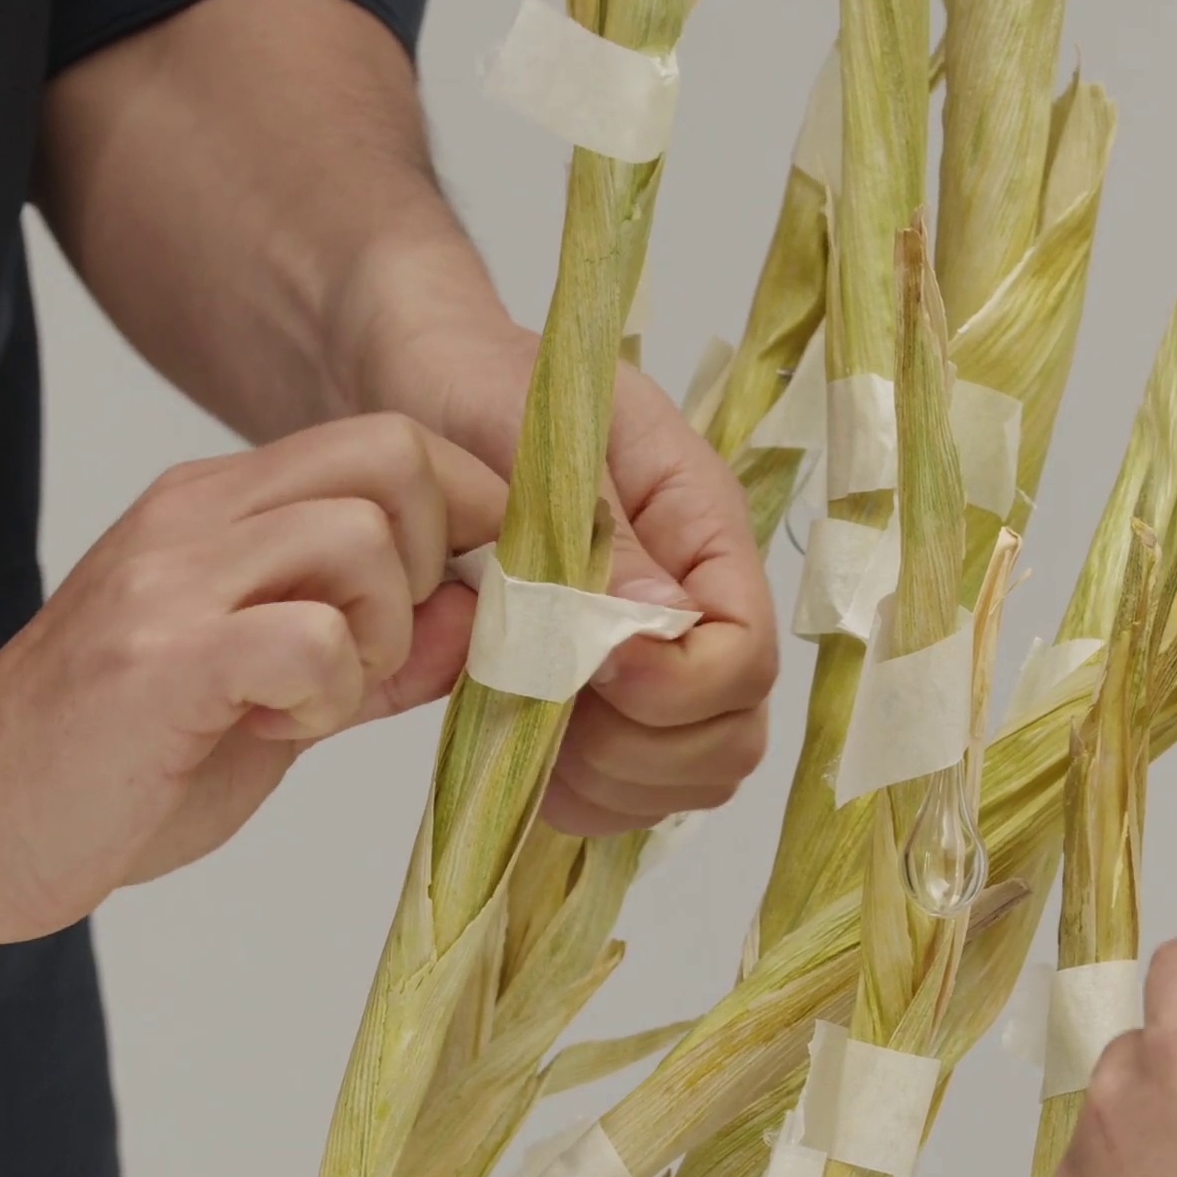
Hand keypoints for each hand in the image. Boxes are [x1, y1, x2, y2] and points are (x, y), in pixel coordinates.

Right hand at [0, 414, 503, 942]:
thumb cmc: (114, 764)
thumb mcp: (275, 697)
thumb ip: (376, 651)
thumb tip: (481, 614)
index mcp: (218, 506)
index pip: (390, 441)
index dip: (464, 515)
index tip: (465, 603)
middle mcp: (194, 515)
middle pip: (393, 458)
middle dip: (436, 563)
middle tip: (384, 657)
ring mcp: (172, 580)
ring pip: (362, 536)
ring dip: (382, 634)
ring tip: (319, 701)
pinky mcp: (160, 656)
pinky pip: (312, 635)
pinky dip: (331, 692)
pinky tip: (278, 729)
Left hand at [352, 314, 777, 834]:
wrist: (429, 381)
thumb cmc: (482, 387)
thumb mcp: (538, 436)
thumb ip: (599, 530)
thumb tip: (660, 624)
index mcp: (702, 525)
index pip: (747, 651)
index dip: (674, 685)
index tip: (585, 663)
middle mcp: (698, 601)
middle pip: (733, 733)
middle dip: (642, 747)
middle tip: (546, 703)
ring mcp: (661, 658)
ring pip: (693, 775)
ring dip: (610, 779)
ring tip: (529, 725)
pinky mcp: (612, 698)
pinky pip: (634, 791)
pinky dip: (583, 796)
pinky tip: (524, 750)